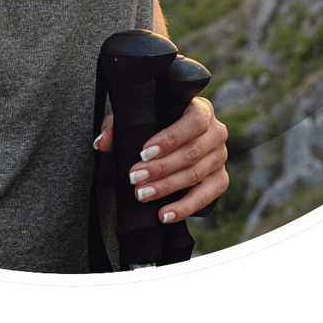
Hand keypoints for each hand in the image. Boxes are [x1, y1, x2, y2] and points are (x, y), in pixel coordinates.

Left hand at [94, 97, 228, 223]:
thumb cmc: (157, 124)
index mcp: (201, 108)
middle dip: (161, 168)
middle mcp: (217, 132)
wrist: (175, 141)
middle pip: (192, 152)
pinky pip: (206, 196)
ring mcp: (221, 156)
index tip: (143, 153)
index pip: (194, 122)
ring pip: (196, 174)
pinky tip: (164, 214)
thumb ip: (118, 126)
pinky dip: (184, 207)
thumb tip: (102, 142)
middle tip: (135, 178)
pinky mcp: (220, 179)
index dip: (169, 138)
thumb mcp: (139, 119)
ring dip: (167, 188)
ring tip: (142, 195)